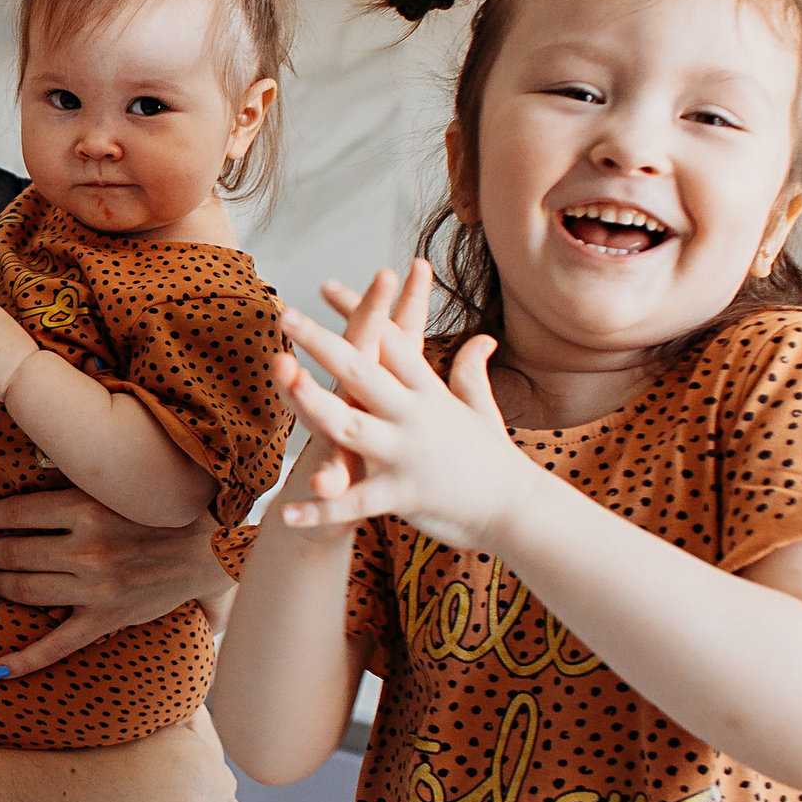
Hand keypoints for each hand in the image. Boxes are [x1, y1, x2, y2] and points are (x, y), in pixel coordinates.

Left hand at [0, 488, 230, 678]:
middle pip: (15, 551)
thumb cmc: (160, 511)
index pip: (16, 512)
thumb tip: (22, 495)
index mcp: (86, 508)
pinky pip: (57, 645)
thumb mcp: (114, 488)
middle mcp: (87, 549)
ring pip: (26, 590)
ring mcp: (96, 588)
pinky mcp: (107, 619)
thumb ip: (72, 490)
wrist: (210, 547)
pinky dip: (23, 660)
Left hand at [271, 282, 538, 552]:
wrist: (518, 511)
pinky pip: (355, 502)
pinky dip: (321, 511)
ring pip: (351, 426)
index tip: (327, 287)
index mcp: (428, 393)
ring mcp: (407, 454)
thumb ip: (471, 372)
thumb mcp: (481, 409)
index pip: (391, 340)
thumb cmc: (495, 459)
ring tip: (283, 382)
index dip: (361, 310)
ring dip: (314, 403)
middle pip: (362, 371)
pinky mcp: (403, 494)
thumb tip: (485, 339)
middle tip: (286, 315)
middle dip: (322, 343)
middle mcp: (415, 416)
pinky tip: (287, 514)